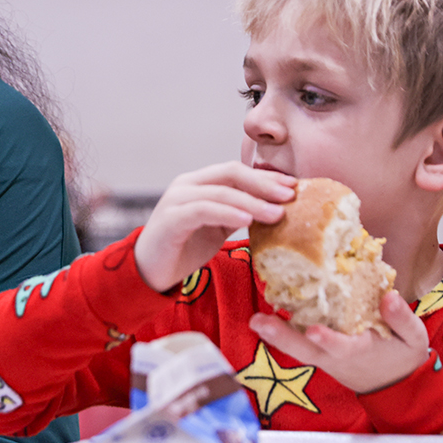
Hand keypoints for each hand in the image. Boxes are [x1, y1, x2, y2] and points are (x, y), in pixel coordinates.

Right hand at [135, 162, 295, 292]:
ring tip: (277, 214)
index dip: (266, 177)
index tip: (294, 186)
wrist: (148, 271)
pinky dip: (228, 212)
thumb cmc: (184, 248)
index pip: (237, 171)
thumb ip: (238, 214)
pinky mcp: (170, 218)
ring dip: (252, 202)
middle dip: (264, 183)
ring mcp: (176, 199)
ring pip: (221, 191)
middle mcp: (187, 185)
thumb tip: (276, 210)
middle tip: (290, 195)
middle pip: (231, 173)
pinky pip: (204, 210)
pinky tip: (247, 221)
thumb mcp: (217, 228)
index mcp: (199, 183)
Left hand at [249, 290, 429, 393]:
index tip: (314, 331)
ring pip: (298, 349)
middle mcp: (338, 356)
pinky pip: (298, 344)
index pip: (343, 347)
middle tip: (259, 323)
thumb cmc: (402, 355)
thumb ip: (403, 319)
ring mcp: (325, 357)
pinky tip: (263, 316)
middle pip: (307, 350)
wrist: (394, 384)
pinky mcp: (319, 353)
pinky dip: (281, 333)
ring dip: (276, 336)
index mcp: (363, 351)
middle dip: (283, 338)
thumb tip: (389, 296)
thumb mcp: (414, 338)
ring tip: (255, 320)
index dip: (330, 340)